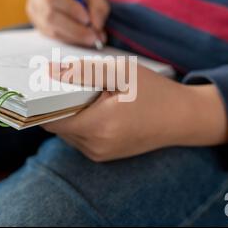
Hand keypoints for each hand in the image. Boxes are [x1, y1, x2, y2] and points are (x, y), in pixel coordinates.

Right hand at [26, 0, 109, 46]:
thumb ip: (98, 6)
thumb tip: (97, 25)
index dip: (70, 8)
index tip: (86, 18)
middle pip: (50, 15)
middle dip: (74, 28)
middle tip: (93, 36)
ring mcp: (34, 11)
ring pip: (51, 29)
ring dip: (73, 36)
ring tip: (91, 39)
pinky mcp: (37, 25)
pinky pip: (52, 36)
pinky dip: (69, 39)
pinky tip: (81, 39)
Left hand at [42, 60, 227, 161]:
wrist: (183, 118)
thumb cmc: (155, 91)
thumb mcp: (120, 72)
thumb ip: (82, 71)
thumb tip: (47, 72)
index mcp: (98, 127)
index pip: (50, 119)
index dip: (43, 102)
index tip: (45, 85)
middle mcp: (95, 146)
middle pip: (58, 125)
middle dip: (58, 104)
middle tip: (71, 84)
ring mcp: (100, 154)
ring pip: (67, 132)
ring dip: (71, 113)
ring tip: (89, 95)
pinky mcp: (104, 155)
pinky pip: (80, 138)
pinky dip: (82, 122)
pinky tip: (98, 107)